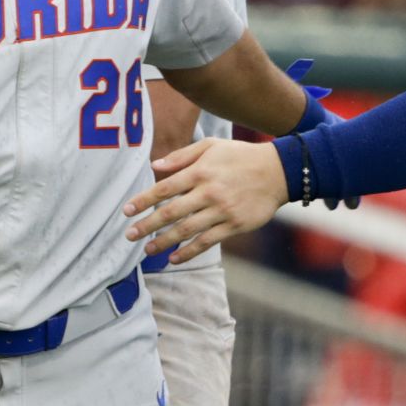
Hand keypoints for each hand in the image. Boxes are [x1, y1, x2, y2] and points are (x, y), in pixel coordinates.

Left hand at [123, 137, 288, 264]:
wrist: (279, 171)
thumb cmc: (240, 156)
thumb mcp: (211, 146)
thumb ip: (181, 156)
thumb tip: (154, 166)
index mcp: (200, 172)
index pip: (164, 189)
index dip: (143, 201)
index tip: (126, 211)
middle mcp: (209, 192)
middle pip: (170, 212)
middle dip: (147, 225)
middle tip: (129, 235)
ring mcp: (222, 210)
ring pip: (186, 230)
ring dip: (164, 242)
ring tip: (148, 250)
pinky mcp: (235, 225)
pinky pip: (208, 241)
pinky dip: (189, 252)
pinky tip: (174, 258)